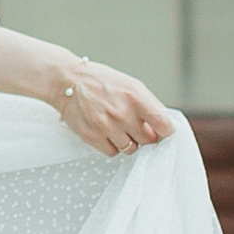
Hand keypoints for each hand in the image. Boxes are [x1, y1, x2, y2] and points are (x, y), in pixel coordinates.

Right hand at [0, 25, 175, 153]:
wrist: (67, 81)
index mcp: (135, 96)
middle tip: (134, 126)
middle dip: (144, 135)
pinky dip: (112, 146)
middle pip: (148, 140)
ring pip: (130, 149)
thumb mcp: (130, 85)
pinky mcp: (92, 136)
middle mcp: (122, 112)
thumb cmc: (102, 82)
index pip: (163, 124)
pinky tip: (105, 132)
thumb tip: (164, 126)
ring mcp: (106, 126)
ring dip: (128, 141)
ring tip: (117, 127)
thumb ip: (148, 105)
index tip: (164, 132)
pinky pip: (112, 153)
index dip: (166, 132)